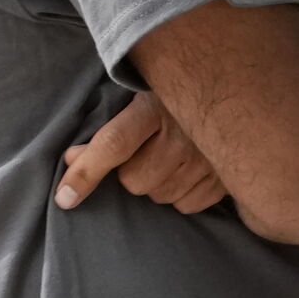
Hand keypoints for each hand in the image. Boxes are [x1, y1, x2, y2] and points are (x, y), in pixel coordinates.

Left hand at [57, 94, 227, 212]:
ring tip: (168, 160)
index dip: (86, 173)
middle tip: (142, 153)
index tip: (64, 199)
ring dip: (156, 185)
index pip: (114, 144)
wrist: (235, 93)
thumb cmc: (175, 92)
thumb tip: (71, 159)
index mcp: (156, 106)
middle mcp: (184, 135)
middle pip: (135, 181)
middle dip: (129, 174)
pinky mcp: (227, 178)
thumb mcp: (142, 94)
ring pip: (160, 196)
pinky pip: (187, 205)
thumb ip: (108, 124)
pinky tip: (188, 171)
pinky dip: (181, 194)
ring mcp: (209, 160)